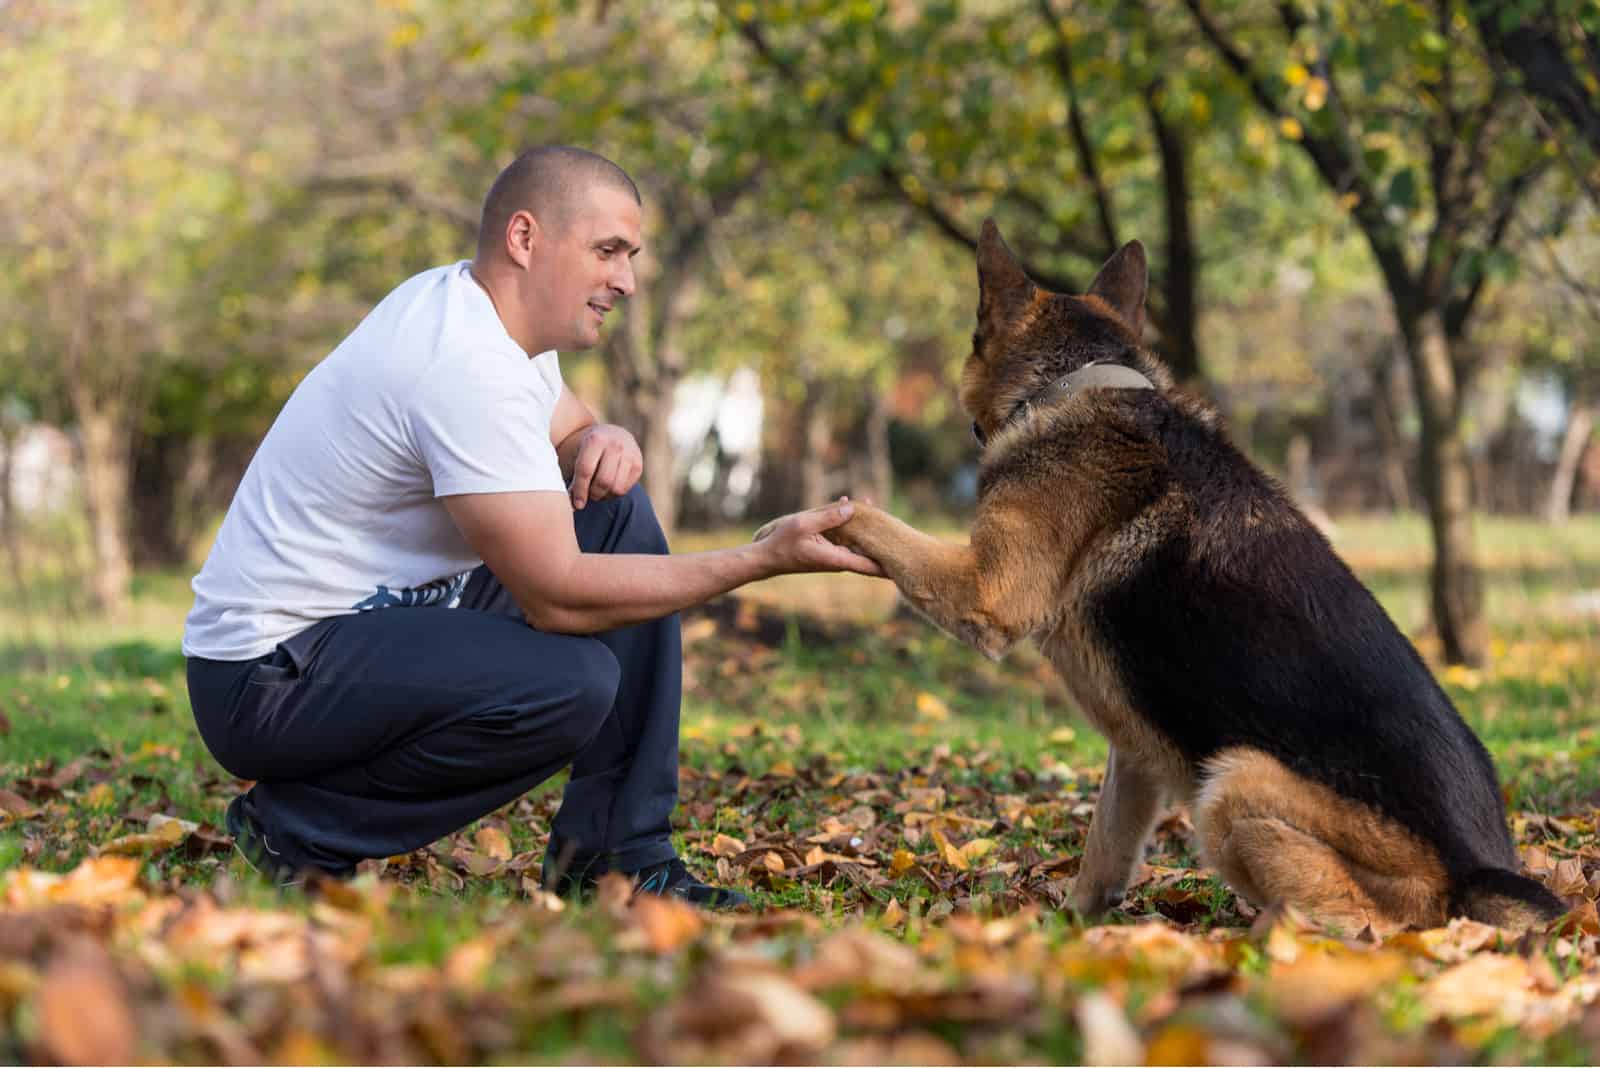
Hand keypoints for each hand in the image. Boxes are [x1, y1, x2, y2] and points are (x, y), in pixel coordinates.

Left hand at [568, 424, 642, 509]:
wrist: (612, 434)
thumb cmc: (588, 449)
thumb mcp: (576, 456)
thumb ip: (573, 479)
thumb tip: (572, 509)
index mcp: (595, 439)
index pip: (586, 470)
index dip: (580, 490)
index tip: (577, 504)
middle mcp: (615, 444)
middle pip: (603, 481)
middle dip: (593, 494)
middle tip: (588, 494)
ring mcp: (630, 453)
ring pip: (616, 488)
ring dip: (604, 495)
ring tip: (597, 491)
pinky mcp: (638, 464)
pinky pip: (625, 489)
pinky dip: (614, 493)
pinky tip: (608, 486)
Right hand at [752, 498, 883, 576]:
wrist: (766, 557)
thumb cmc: (782, 543)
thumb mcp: (804, 524)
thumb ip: (828, 517)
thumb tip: (852, 509)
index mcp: (837, 558)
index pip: (870, 566)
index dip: (889, 565)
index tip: (906, 564)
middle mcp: (839, 560)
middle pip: (868, 552)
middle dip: (881, 538)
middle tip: (895, 522)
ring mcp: (834, 555)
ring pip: (858, 542)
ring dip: (865, 527)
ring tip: (873, 505)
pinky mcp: (828, 550)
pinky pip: (846, 537)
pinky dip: (850, 524)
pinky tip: (849, 505)